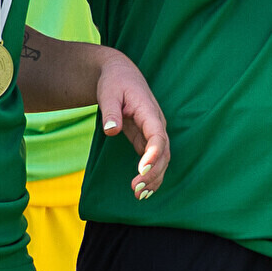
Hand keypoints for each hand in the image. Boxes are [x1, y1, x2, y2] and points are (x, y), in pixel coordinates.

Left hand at [92, 49, 171, 199]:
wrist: (119, 74)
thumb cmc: (114, 82)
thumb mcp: (108, 92)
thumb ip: (110, 111)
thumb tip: (111, 130)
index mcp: (149, 111)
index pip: (157, 136)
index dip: (153, 154)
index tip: (141, 170)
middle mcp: (156, 124)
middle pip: (163, 152)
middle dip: (153, 173)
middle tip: (136, 189)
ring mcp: (153, 133)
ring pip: (162, 159)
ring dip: (153, 178)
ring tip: (138, 196)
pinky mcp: (146, 139)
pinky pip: (154, 160)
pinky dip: (151, 176)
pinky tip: (143, 192)